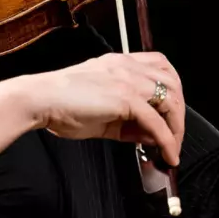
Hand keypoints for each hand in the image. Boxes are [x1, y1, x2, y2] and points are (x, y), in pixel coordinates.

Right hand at [29, 52, 185, 165]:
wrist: (39, 100)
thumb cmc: (62, 105)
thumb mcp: (102, 112)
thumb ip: (130, 123)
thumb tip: (154, 136)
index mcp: (120, 63)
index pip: (160, 66)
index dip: (172, 89)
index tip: (171, 113)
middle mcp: (128, 67)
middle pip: (172, 82)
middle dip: (179, 112)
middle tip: (176, 136)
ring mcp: (128, 80)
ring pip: (170, 101)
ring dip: (177, 128)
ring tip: (173, 149)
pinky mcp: (125, 98)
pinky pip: (156, 122)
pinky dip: (167, 141)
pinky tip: (167, 154)